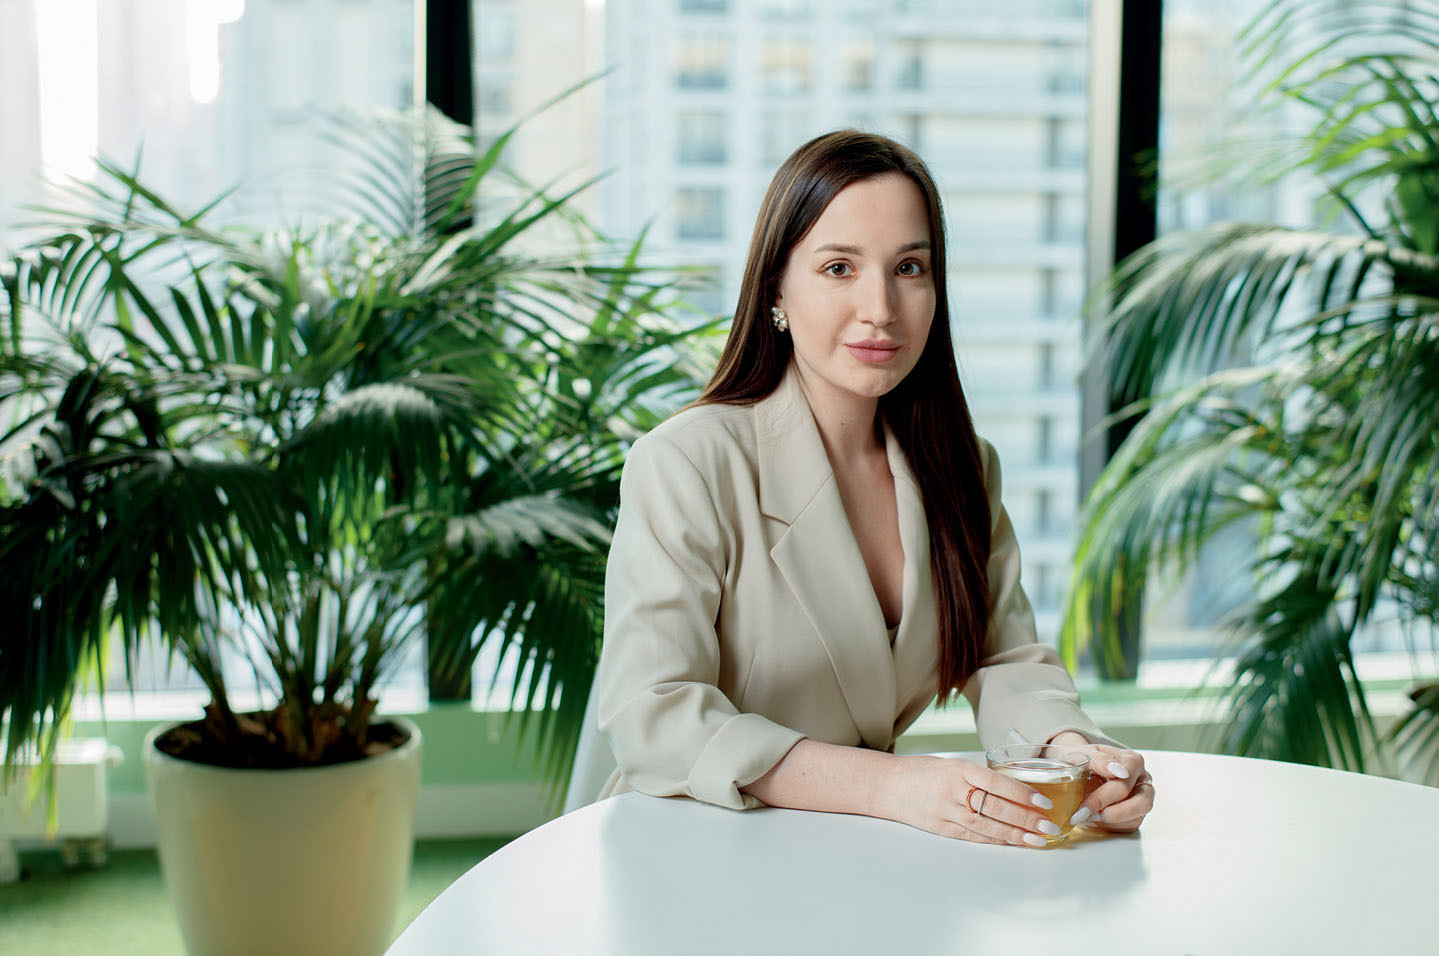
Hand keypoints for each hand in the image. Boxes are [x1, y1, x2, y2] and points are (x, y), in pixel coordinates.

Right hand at [885, 755, 1065, 848]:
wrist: (885, 785)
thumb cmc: (920, 770)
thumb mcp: (949, 763)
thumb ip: (976, 775)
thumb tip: (1013, 789)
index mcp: (957, 769)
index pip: (997, 783)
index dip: (1022, 794)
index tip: (1043, 802)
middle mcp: (953, 791)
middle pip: (996, 808)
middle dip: (1026, 819)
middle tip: (1050, 826)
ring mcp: (946, 812)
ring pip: (988, 827)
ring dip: (1016, 835)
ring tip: (1038, 840)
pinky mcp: (941, 828)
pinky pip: (974, 836)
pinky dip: (996, 840)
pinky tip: (1013, 842)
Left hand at [1049, 732, 1153, 832]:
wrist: (1079, 767)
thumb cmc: (1083, 759)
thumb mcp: (1085, 753)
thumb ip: (1098, 759)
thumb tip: (1114, 769)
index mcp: (1132, 761)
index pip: (1128, 777)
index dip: (1106, 794)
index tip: (1086, 804)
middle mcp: (1142, 780)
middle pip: (1141, 802)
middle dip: (1111, 811)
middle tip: (1084, 813)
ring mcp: (1142, 798)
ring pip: (1137, 817)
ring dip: (1110, 820)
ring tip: (1087, 814)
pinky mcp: (1135, 814)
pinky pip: (1129, 826)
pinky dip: (1110, 825)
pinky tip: (1094, 817)